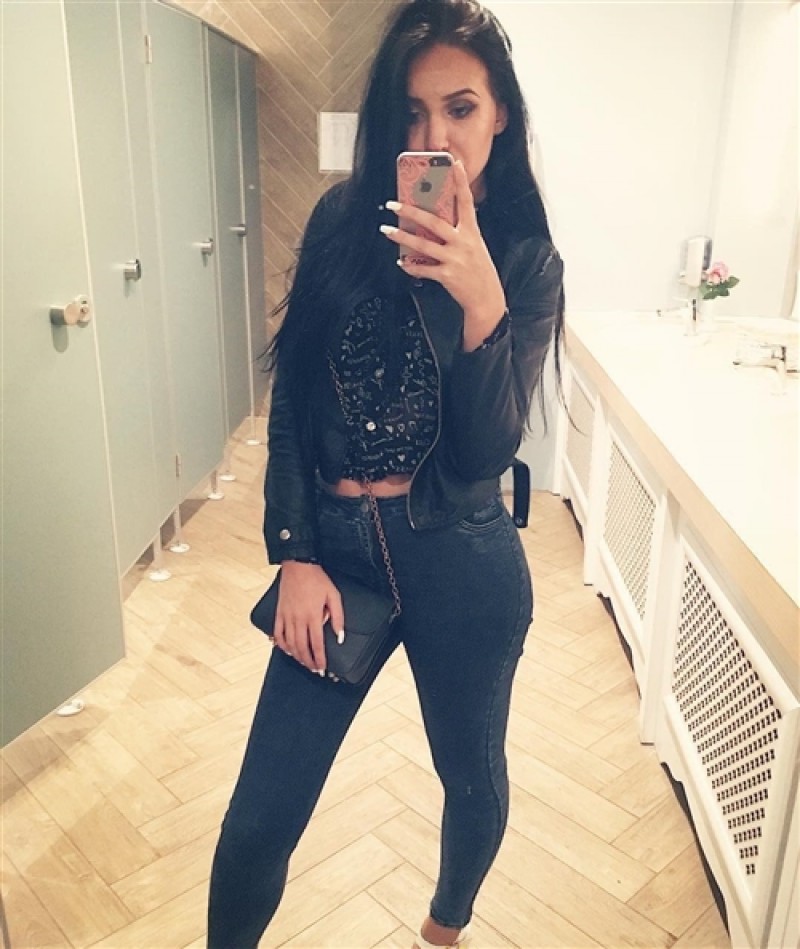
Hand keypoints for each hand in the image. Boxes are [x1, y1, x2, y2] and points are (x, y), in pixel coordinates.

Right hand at [273, 562, 344, 674]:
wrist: (298, 565)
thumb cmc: (317, 579)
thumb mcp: (333, 596)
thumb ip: (338, 618)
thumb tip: (340, 636)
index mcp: (313, 616)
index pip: (316, 644)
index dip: (320, 659)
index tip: (323, 668)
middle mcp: (298, 619)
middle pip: (302, 647)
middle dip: (309, 661)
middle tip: (314, 669)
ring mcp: (287, 617)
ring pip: (290, 643)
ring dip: (297, 656)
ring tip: (304, 662)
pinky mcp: (279, 613)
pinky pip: (278, 633)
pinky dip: (281, 644)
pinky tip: (287, 650)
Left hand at [381, 160, 506, 349]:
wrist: (486, 298)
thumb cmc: (478, 270)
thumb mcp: (474, 246)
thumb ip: (458, 232)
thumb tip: (434, 221)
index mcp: (472, 231)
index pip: (466, 201)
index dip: (460, 181)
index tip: (453, 163)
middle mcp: (463, 242)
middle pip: (434, 221)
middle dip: (411, 211)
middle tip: (393, 204)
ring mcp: (455, 259)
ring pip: (423, 244)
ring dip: (401, 237)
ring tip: (386, 230)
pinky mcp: (447, 276)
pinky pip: (423, 269)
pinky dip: (410, 266)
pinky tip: (401, 263)